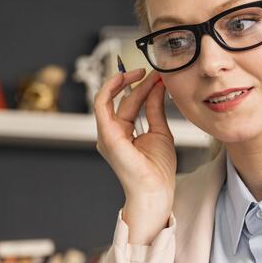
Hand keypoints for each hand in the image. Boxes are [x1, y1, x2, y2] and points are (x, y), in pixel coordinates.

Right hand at [92, 68, 176, 241]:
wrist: (156, 190)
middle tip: (154, 72)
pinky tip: (123, 79)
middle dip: (136, 82)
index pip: (129, 103)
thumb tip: (156, 87)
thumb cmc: (157, 170)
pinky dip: (110, 89)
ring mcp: (106, 134)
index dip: (143, 87)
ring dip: (125, 82)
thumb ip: (154, 109)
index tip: (158, 76)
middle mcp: (111, 133)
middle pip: (122, 100)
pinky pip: (101, 105)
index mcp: (123, 133)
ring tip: (143, 73)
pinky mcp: (107, 135)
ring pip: (110, 99)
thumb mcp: (160, 131)